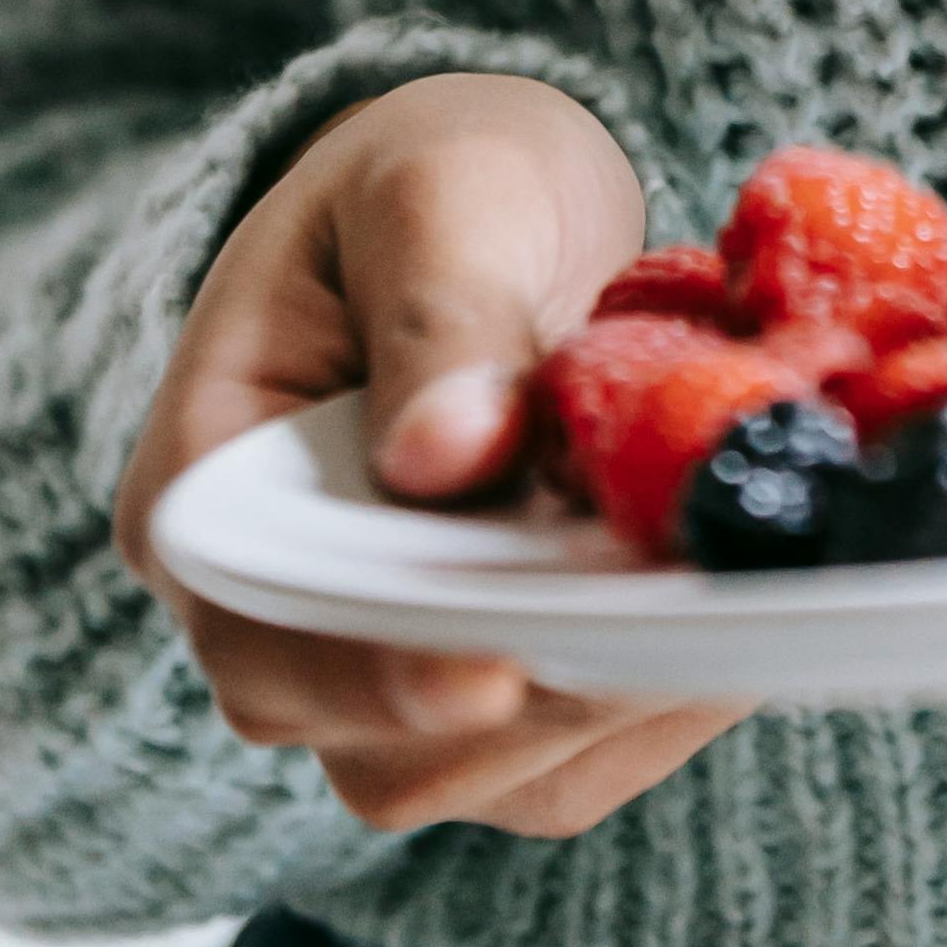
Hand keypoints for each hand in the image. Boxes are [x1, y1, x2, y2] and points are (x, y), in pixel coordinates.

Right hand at [116, 70, 742, 840]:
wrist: (494, 204)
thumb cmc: (438, 175)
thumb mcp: (437, 191)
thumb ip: (440, 315)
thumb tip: (444, 454)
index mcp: (210, 492)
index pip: (264, 636)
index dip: (375, 673)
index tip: (496, 666)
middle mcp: (277, 615)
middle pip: (384, 742)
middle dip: (538, 687)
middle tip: (678, 609)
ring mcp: (383, 668)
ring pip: (492, 772)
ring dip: (617, 696)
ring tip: (728, 592)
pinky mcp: (491, 684)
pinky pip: (572, 753)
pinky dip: (660, 697)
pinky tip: (737, 608)